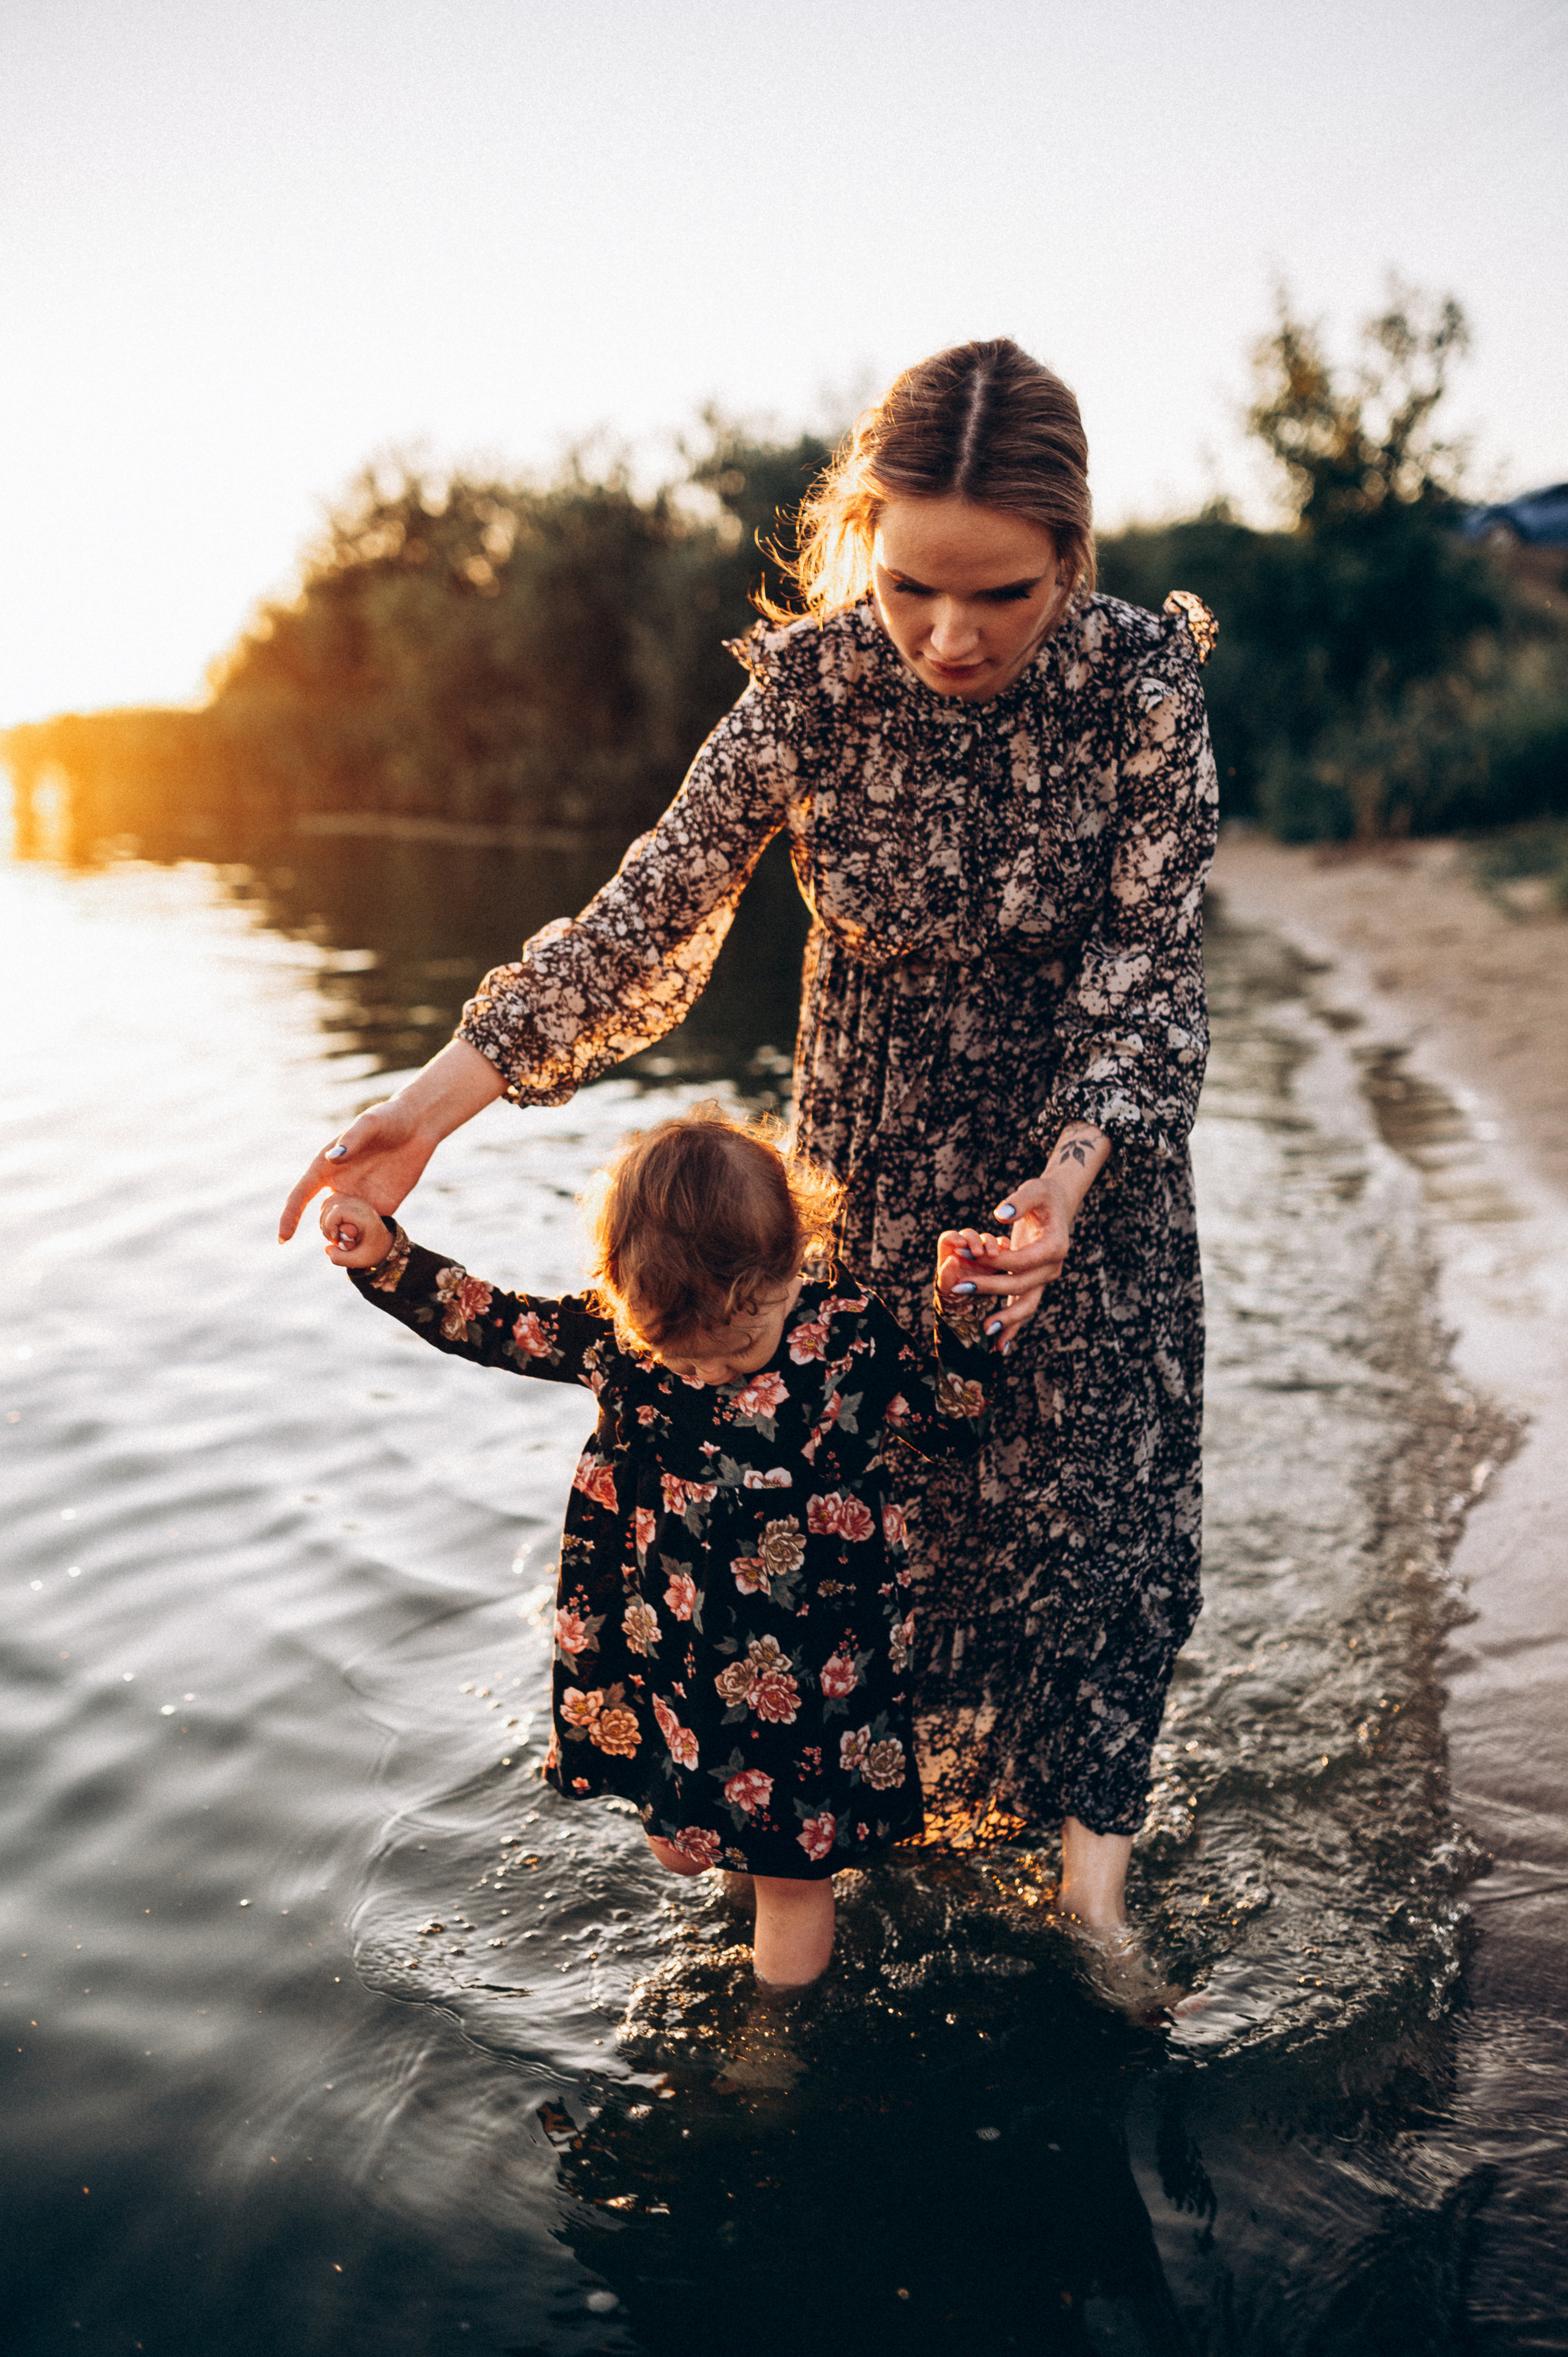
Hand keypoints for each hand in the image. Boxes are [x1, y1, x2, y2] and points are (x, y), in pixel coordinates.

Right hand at [278, 1037, 502, 1242]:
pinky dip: (367, 1238)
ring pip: (345, 1227)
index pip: (300, 1195)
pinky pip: (369, 1228)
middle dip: (328, 1229)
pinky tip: (375, 1239)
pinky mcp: (382, 1205)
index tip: (284, 1238)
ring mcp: (360, 1198)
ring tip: (360, 1237)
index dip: (290, 1217)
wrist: (418, 1126)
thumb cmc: (388, 1118)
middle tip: (345, 1231)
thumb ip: (352, 1138)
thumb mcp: (370, 1123)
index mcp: (326, 1167)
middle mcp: (340, 1185)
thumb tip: (333, 1157)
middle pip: (323, 1217)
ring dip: (348, 1236)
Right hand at [319, 1192, 391, 1269]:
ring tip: (336, 1235)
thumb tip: (327, 1248)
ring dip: (326, 1223)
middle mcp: (359, 1204)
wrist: (383, 1240)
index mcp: (364, 1216)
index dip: (331, 1226)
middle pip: (330, 1208)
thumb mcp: (360, 1260)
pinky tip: (335, 1228)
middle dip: (327, 1227)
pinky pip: (329, 1205)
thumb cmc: (373, 1250)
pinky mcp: (347, 1199)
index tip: (337, 1239)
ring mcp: (353, 1199)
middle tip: (336, 1239)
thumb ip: (340, 1258)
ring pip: (327, 1206)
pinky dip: (327, 1218)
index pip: (338, 1212)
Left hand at [941, 1181, 1078, 1345]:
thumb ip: (1020, 1200)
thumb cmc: (1043, 1196)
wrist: (1057, 1207)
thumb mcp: (1035, 1189)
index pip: (1022, 1260)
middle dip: (989, 1287)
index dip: (995, 1261)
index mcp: (1056, 1246)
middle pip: (1022, 1284)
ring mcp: (1046, 1278)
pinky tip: (999, 1346)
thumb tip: (1001, 1214)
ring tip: (984, 1331)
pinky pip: (1024, 1307)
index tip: (966, 1255)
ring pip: (1028, 1304)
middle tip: (959, 1288)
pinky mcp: (1036, 1284)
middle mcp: (1053, 1267)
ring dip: (1006, 1319)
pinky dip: (1013, 1326)